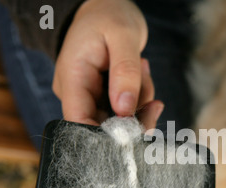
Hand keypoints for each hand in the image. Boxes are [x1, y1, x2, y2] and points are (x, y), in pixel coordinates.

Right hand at [52, 0, 163, 128]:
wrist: (105, 8)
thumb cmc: (110, 15)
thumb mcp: (122, 36)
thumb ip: (125, 72)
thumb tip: (125, 110)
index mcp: (72, 78)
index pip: (78, 122)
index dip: (105, 136)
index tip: (135, 131)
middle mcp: (77, 94)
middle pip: (104, 127)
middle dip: (135, 117)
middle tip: (153, 99)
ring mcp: (91, 97)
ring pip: (121, 119)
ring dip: (141, 101)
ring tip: (141, 68)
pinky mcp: (105, 98)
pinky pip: (128, 109)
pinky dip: (141, 97)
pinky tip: (140, 73)